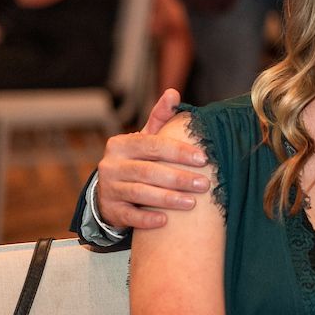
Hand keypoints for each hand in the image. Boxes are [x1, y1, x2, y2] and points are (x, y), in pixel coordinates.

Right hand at [95, 89, 209, 229]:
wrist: (109, 191)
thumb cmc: (136, 161)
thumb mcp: (144, 139)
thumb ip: (159, 118)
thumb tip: (173, 93)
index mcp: (121, 144)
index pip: (153, 145)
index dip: (179, 151)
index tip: (204, 158)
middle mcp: (111, 165)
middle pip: (149, 170)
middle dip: (179, 178)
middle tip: (204, 184)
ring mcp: (109, 188)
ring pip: (140, 193)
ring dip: (168, 198)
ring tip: (192, 203)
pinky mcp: (110, 210)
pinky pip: (130, 216)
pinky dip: (147, 219)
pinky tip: (166, 221)